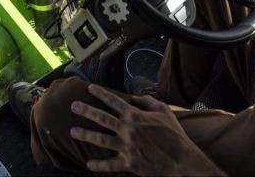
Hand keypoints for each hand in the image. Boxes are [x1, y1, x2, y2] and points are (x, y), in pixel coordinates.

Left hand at [70, 83, 221, 175]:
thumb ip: (147, 101)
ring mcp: (126, 147)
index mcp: (135, 115)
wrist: (182, 161)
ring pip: (100, 139)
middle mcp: (127, 129)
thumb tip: (134, 98)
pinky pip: (110, 164)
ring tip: (73, 131)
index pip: (113, 100)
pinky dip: (98, 165)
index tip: (90, 88)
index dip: (100, 93)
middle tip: (73, 106)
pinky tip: (88, 165)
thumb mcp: (164, 111)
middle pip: (101, 118)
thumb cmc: (174, 136)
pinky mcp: (128, 163)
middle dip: (85, 110)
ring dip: (85, 134)